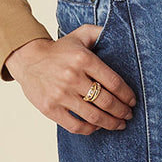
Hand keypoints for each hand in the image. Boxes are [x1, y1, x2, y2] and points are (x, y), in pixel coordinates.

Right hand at [5, 27, 136, 134]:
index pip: (114, 82)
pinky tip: (97, 127)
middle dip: (122, 111)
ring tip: (119, 124)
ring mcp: (61, 94)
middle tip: (129, 114)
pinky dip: (90, 129)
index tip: (133, 101)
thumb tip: (118, 33)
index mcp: (83, 59)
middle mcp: (73, 77)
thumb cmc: (59, 48)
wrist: (28, 59)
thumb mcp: (80, 34)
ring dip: (111, 123)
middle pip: (106, 101)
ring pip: (94, 116)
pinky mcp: (50, 109)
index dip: (127, 95)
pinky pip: (75, 126)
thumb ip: (100, 32)